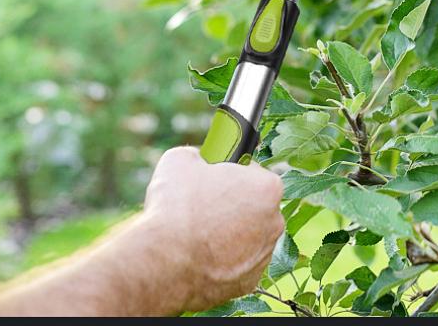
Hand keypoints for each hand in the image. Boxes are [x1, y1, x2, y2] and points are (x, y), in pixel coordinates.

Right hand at [139, 147, 283, 313]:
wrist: (163, 261)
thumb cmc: (177, 205)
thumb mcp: (182, 159)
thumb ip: (200, 155)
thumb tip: (199, 158)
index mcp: (267, 187)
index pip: (254, 173)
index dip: (233, 174)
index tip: (215, 179)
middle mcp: (274, 222)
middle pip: (255, 206)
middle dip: (233, 205)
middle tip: (204, 206)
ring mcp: (263, 255)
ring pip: (248, 237)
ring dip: (229, 234)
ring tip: (197, 233)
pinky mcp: (247, 283)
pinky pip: (237, 265)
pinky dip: (222, 261)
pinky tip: (199, 256)